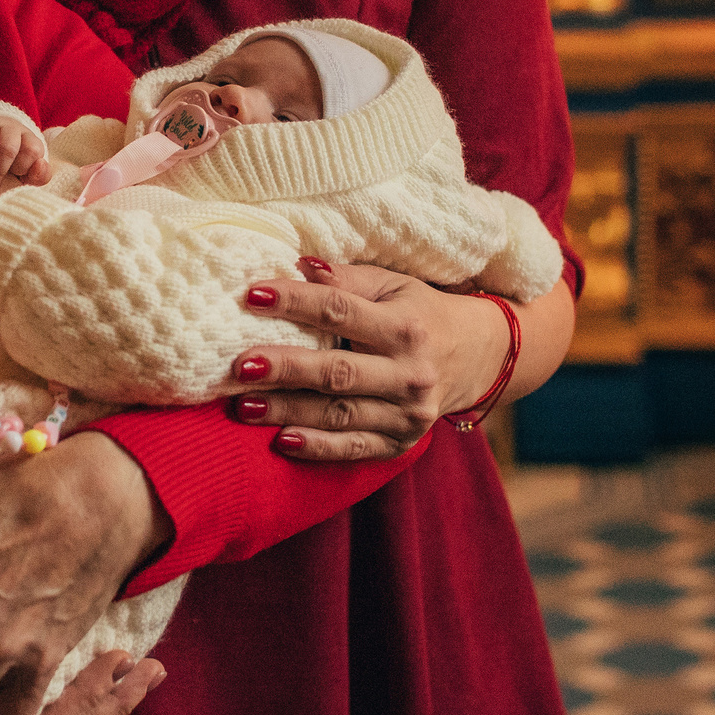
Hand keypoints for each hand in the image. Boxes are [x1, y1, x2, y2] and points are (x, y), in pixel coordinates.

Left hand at [225, 261, 573, 460]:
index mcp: (405, 328)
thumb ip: (348, 280)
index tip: (252, 295)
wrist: (474, 357)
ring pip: (340, 414)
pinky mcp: (401, 444)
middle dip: (287, 368)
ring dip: (288, 412)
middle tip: (240, 365)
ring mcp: (407, 415)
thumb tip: (301, 266)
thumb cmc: (420, 313)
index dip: (296, 302)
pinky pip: (354, 449)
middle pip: (338, 372)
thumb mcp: (393, 286)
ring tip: (243, 406)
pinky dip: (318, 448)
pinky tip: (281, 441)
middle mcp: (410, 374)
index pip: (341, 312)